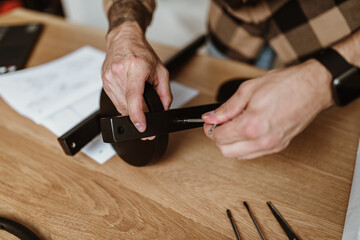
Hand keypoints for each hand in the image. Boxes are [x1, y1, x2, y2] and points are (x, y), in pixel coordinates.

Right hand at [102, 21, 171, 132]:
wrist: (124, 39)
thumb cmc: (141, 52)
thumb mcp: (161, 70)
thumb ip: (165, 92)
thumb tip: (163, 109)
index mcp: (135, 67)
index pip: (134, 96)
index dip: (137, 115)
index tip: (141, 126)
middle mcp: (119, 72)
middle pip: (128, 105)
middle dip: (138, 116)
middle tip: (145, 121)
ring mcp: (109, 78)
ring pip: (120, 106)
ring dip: (131, 110)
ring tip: (139, 101)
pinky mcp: (104, 82)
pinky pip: (115, 101)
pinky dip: (124, 104)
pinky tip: (129, 96)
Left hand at [202, 59, 333, 159]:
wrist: (314, 87)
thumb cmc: (287, 85)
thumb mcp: (249, 89)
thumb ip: (227, 107)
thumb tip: (211, 117)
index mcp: (252, 125)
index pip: (219, 137)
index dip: (210, 128)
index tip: (210, 121)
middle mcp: (262, 141)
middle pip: (226, 152)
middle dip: (219, 138)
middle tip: (221, 124)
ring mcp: (272, 146)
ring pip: (239, 156)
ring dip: (231, 144)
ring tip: (236, 125)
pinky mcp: (279, 147)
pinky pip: (253, 154)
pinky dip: (244, 146)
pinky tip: (247, 131)